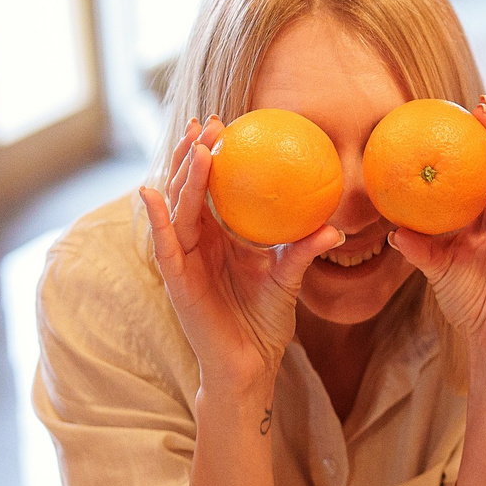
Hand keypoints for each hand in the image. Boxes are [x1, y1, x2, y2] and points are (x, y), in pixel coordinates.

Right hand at [141, 116, 344, 398]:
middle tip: (208, 122)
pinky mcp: (176, 281)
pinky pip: (164, 245)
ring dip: (184, 175)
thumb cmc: (266, 319)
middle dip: (196, 153)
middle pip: (190, 189)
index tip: (223, 123)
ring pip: (178, 209)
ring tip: (195, 145)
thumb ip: (303, 250)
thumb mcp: (288, 278)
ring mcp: (184, 260)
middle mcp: (199, 243)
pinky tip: (150, 192)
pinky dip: (156, 219)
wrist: (252, 363)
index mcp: (221, 237)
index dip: (213, 156)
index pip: (212, 188)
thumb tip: (335, 227)